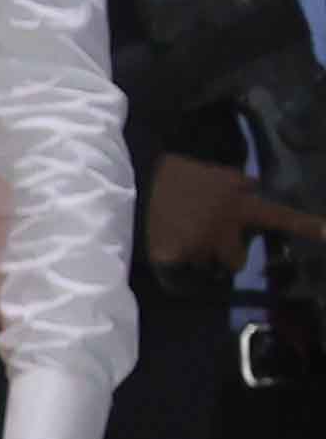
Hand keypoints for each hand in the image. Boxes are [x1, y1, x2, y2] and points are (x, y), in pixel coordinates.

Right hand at [138, 152, 324, 276]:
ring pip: (205, 263)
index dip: (305, 226)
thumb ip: (238, 185)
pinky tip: (163, 239)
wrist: (132, 180)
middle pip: (235, 261)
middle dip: (225, 255)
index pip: (279, 217)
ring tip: (178, 231)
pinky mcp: (171, 258)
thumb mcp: (216, 172)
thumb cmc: (174, 173)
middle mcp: (224, 231)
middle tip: (208, 240)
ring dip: (197, 253)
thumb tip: (252, 189)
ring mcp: (198, 247)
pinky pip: (178, 266)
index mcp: (239, 206)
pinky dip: (173, 256)